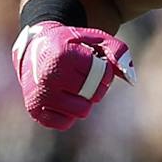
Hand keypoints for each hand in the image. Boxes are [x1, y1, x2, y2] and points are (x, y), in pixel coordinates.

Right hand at [12, 21, 134, 129]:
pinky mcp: (34, 110)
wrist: (32, 48)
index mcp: (62, 55)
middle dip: (96, 87)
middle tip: (86, 78)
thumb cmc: (68, 44)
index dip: (105, 72)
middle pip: (93, 95)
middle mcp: (48, 76)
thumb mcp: (91, 37)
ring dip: (83, 101)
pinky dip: (68, 113)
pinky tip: (62, 98)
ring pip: (81, 112)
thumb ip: (116, 49)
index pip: (101, 75)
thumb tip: (130, 77)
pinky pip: (64, 123)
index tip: (96, 66)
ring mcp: (39, 95)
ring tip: (74, 88)